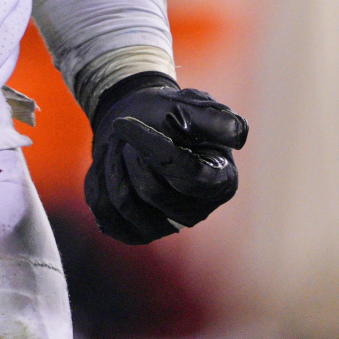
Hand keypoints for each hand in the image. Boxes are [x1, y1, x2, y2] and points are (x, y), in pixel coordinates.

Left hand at [84, 72, 246, 243]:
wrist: (136, 121)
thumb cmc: (169, 113)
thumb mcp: (191, 105)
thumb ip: (215, 119)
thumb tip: (238, 136)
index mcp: (221, 181)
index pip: (187, 174)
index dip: (153, 148)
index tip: (125, 123)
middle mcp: (197, 210)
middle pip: (152, 191)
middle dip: (130, 154)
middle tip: (126, 130)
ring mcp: (167, 226)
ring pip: (126, 203)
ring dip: (112, 165)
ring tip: (120, 145)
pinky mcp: (137, 232)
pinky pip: (106, 215)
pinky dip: (100, 183)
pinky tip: (109, 166)